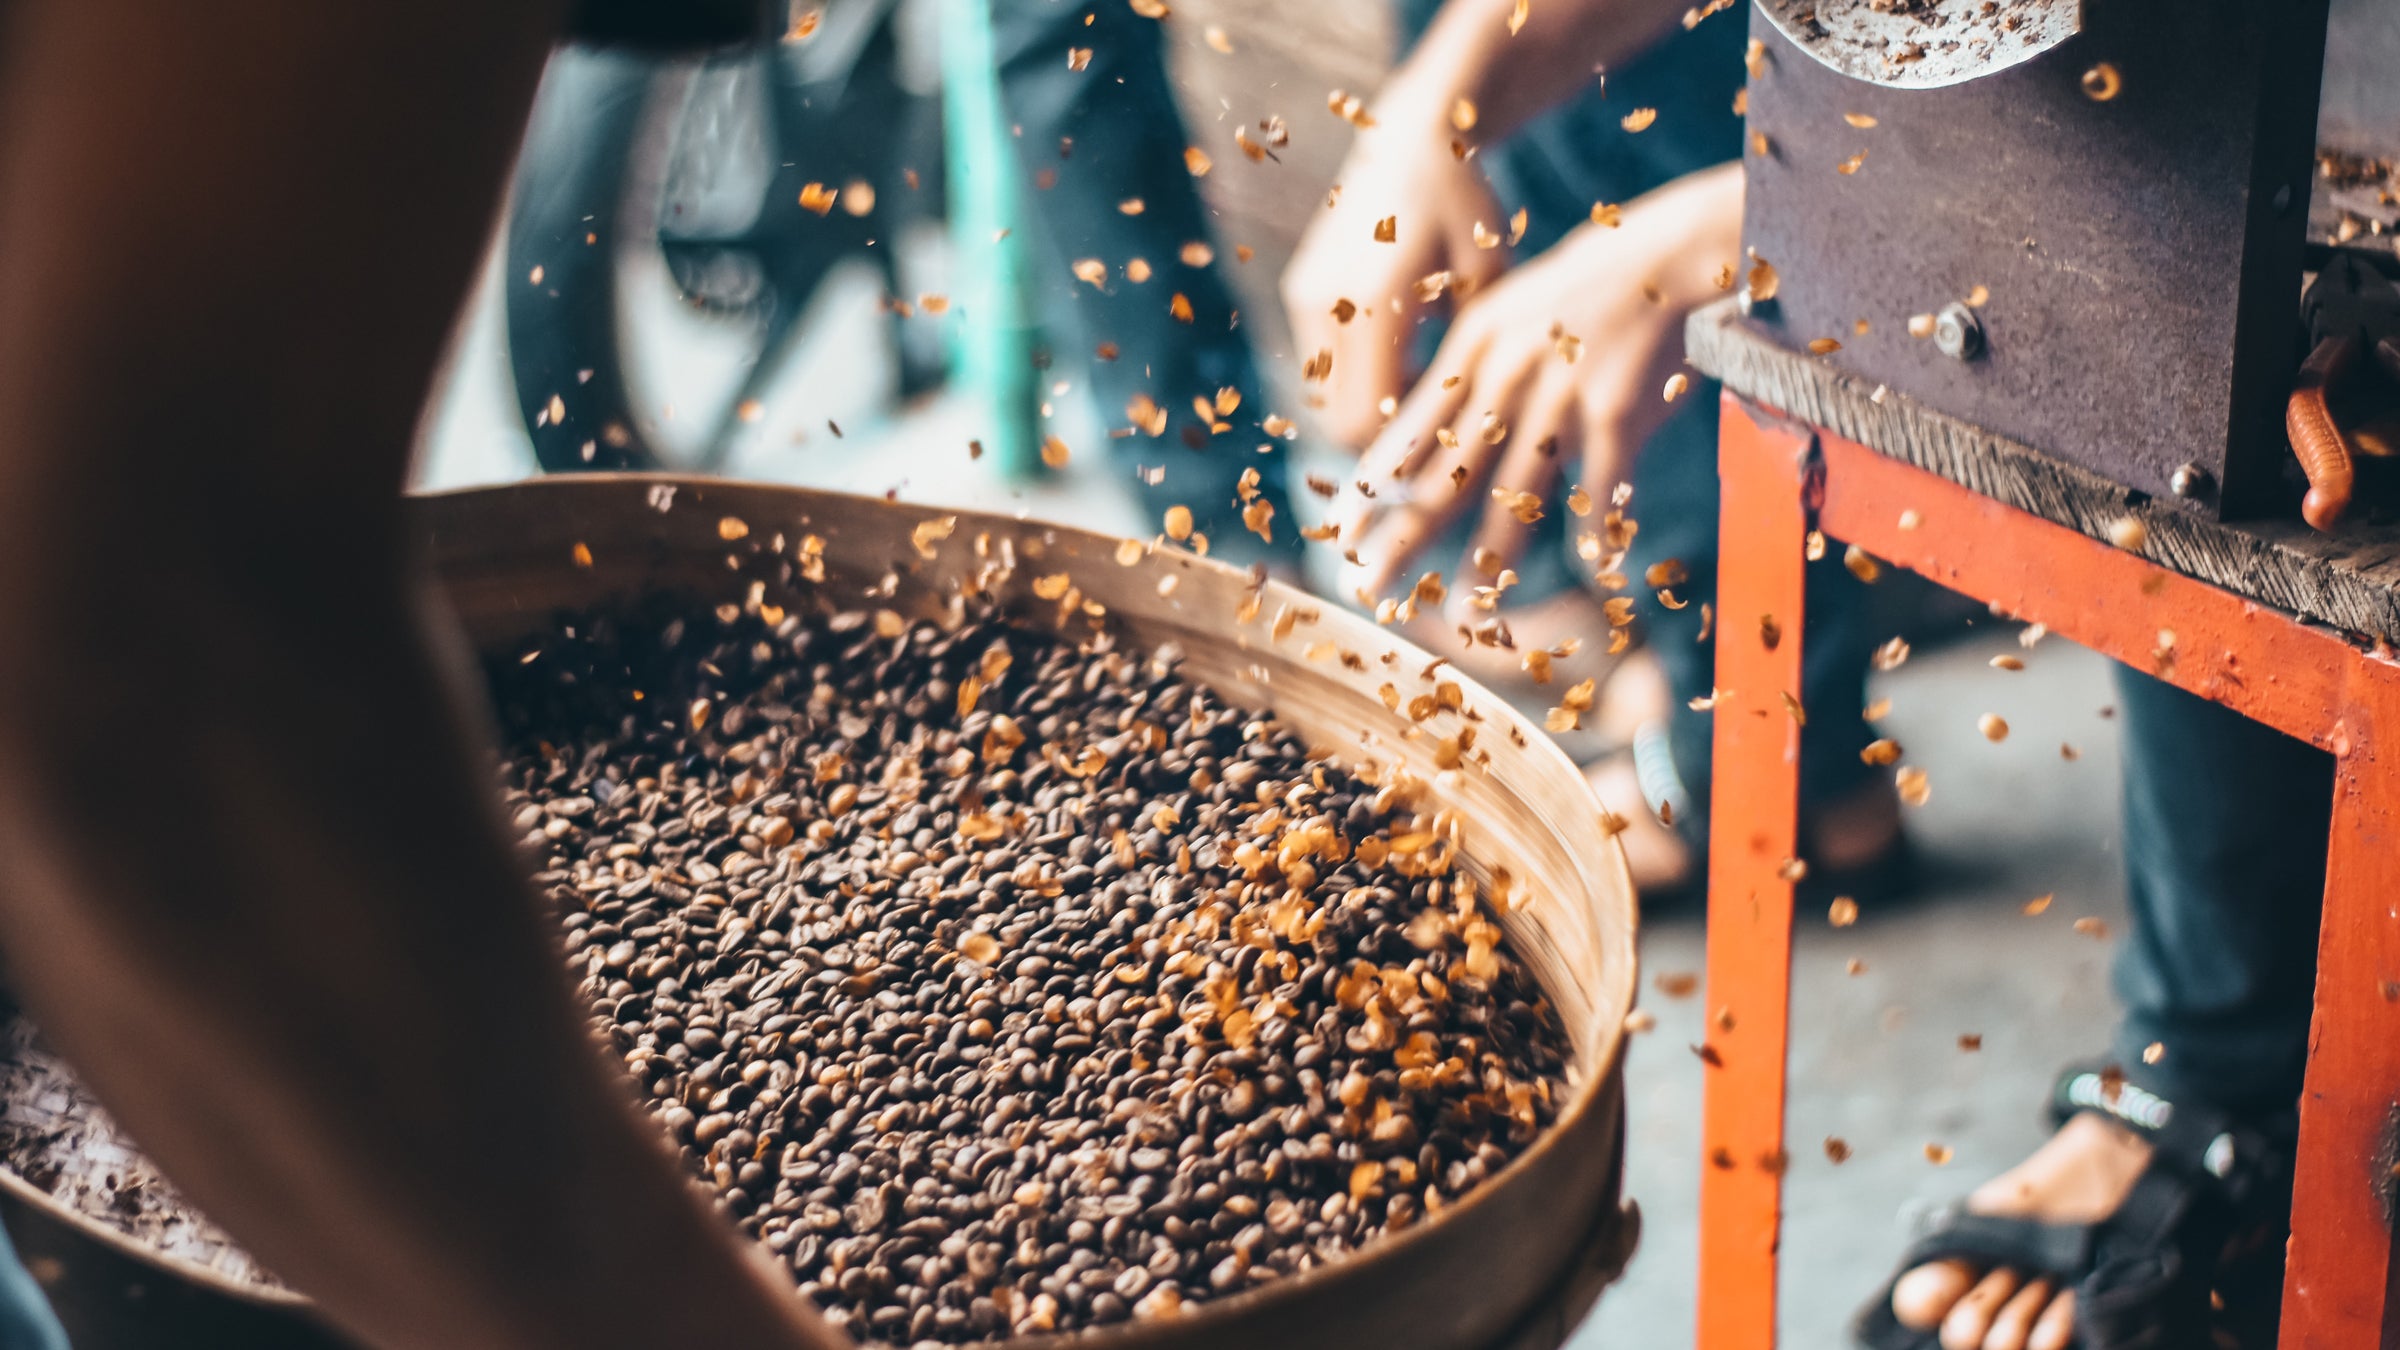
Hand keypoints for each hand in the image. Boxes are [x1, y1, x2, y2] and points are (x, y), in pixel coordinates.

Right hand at [1281, 105, 1510, 448]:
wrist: (1412, 140)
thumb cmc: (1467, 210)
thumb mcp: (1486, 286)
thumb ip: (1469, 360)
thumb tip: (1460, 440)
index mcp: (1375, 304)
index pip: (1366, 421)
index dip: (1401, 450)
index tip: (1442, 439)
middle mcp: (1327, 304)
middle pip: (1338, 421)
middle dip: (1382, 437)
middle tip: (1431, 422)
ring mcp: (1307, 297)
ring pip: (1326, 397)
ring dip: (1367, 404)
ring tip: (1417, 378)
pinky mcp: (1301, 290)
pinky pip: (1322, 363)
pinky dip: (1355, 374)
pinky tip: (1397, 346)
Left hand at [1339, 163, 1743, 597]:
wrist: (1672, 250)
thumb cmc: (1590, 285)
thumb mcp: (1512, 310)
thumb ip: (1475, 369)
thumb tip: (1434, 432)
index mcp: (1473, 345)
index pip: (1408, 432)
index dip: (1373, 491)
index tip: (1342, 534)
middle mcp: (1506, 372)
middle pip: (1446, 474)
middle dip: (1403, 539)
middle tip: (1368, 587)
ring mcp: (1559, 393)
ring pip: (1516, 496)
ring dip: (1491, 560)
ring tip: (1471, 609)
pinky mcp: (1615, 410)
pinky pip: (1599, 488)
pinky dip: (1598, 531)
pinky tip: (1596, 568)